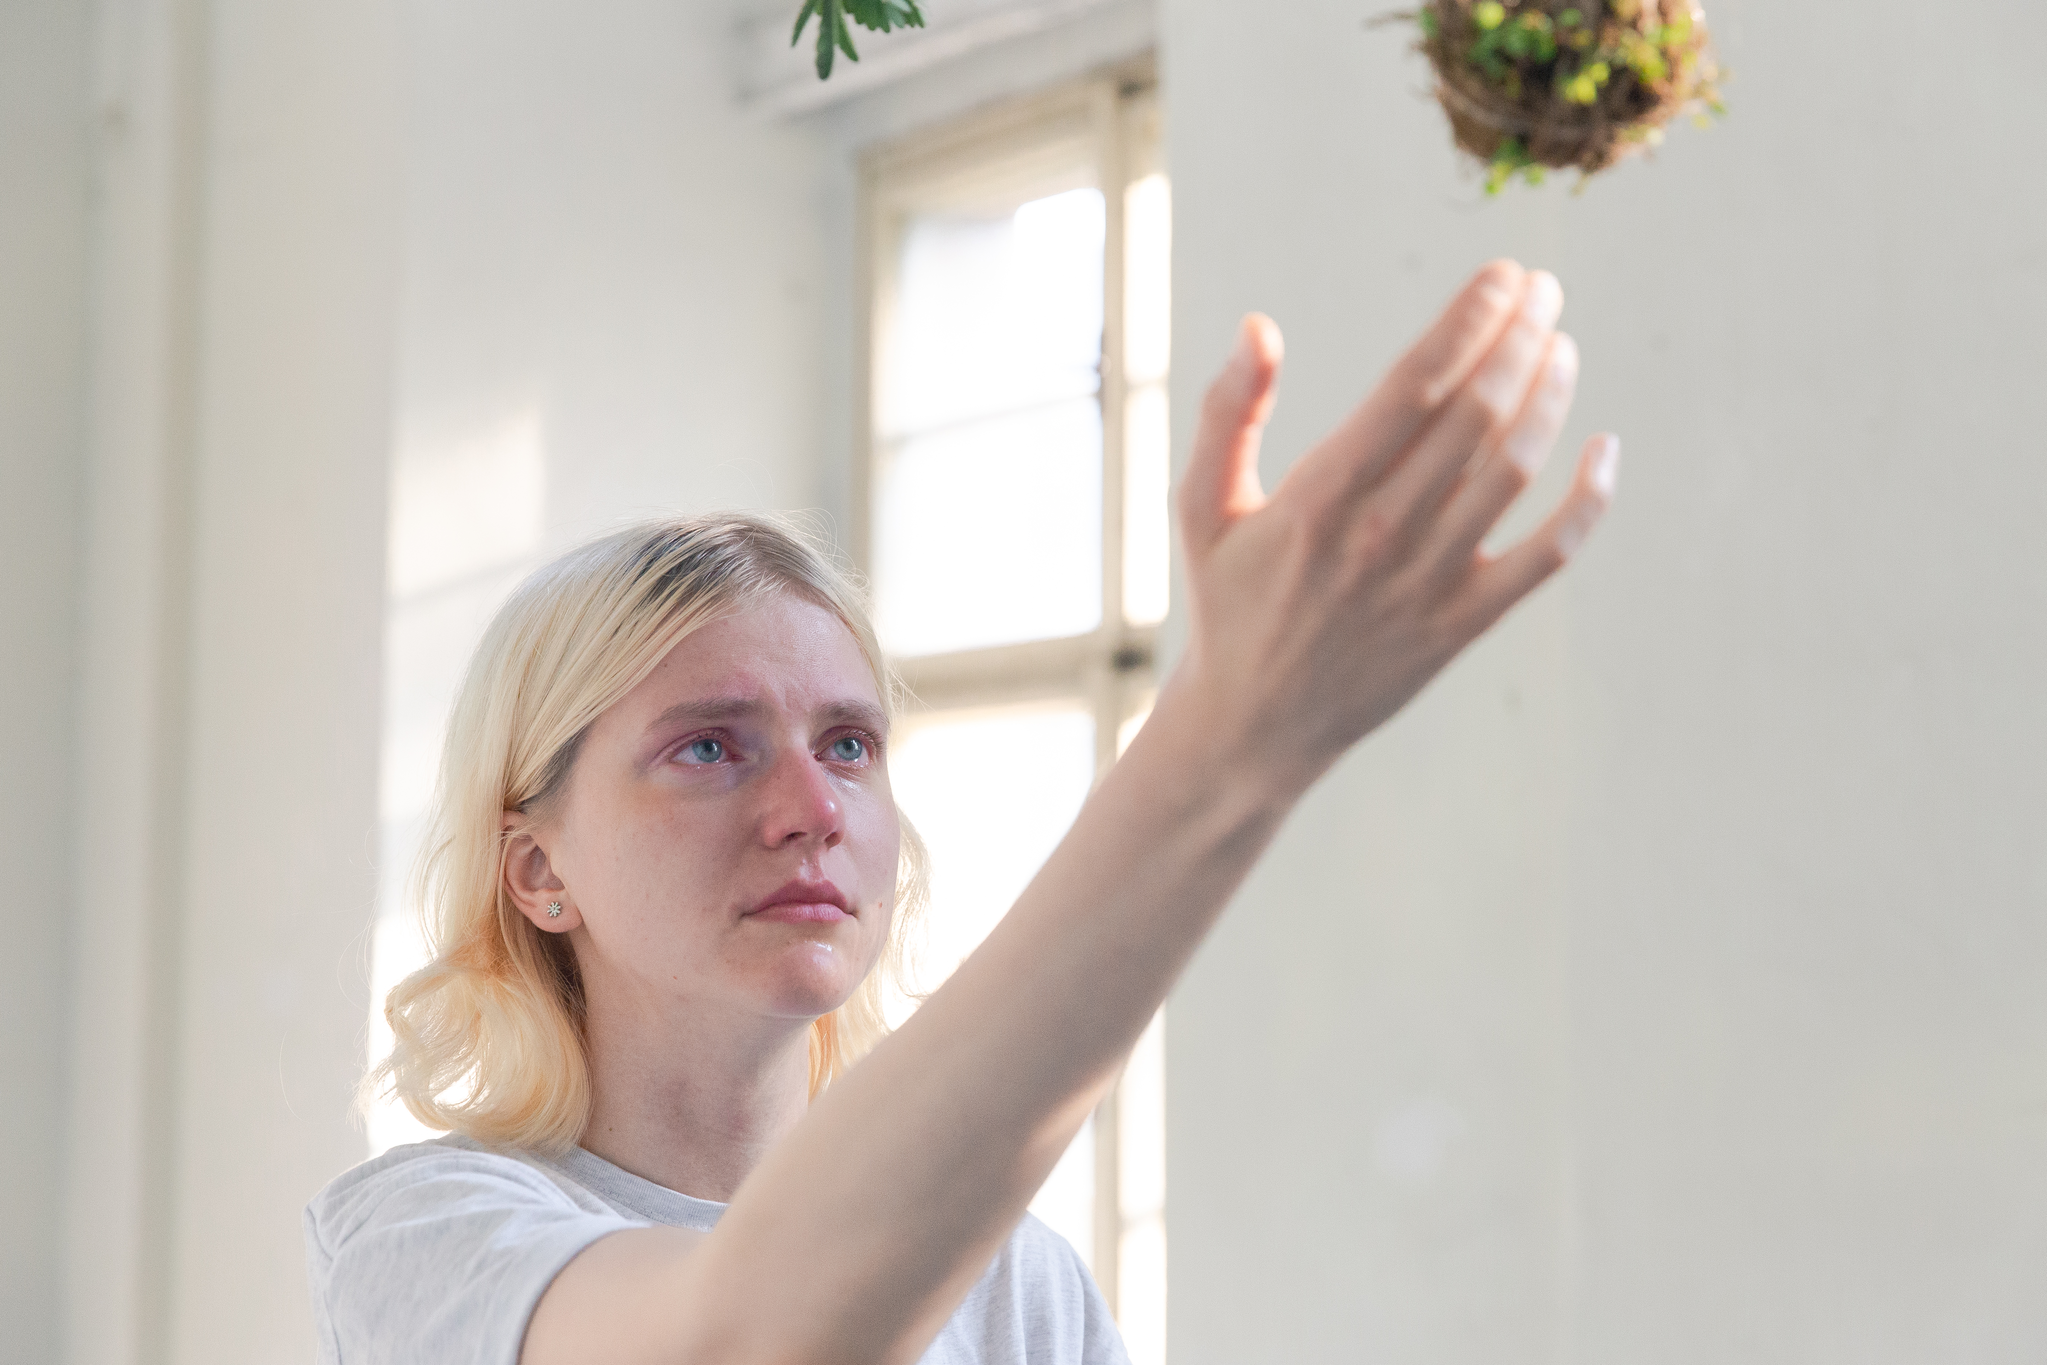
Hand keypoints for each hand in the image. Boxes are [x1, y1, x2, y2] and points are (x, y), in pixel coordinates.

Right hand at [1174, 260, 1617, 790]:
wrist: (1253, 725)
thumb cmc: (1229, 601)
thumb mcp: (1201, 506)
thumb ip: (1227, 413)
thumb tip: (1259, 327)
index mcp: (1318, 498)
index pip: (1415, 387)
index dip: (1469, 321)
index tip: (1503, 275)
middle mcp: (1380, 536)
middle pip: (1476, 415)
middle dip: (1519, 338)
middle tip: (1542, 291)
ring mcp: (1428, 583)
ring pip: (1513, 469)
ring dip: (1549, 395)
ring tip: (1560, 344)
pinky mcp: (1463, 624)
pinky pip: (1547, 557)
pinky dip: (1587, 502)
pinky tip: (1605, 448)